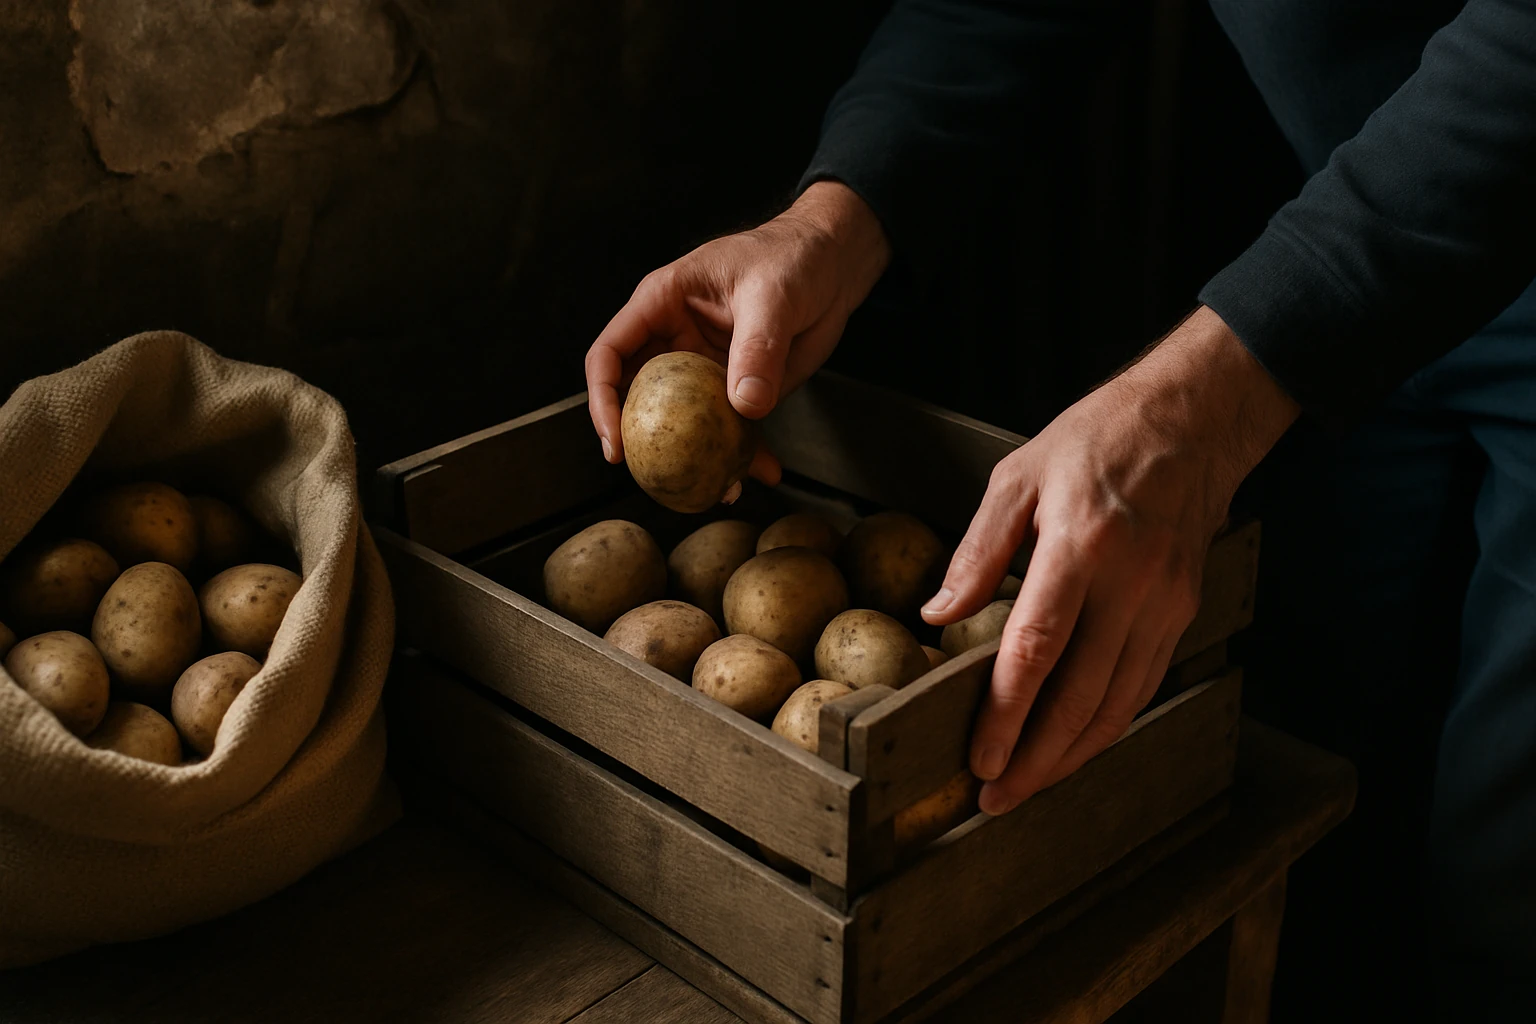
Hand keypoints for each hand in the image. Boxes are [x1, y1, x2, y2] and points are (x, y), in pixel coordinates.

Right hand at [585, 181, 890, 483]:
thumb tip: (746, 404)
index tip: (617, 441)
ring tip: (719, 488)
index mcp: (662, 304)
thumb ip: (757, 348)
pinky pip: (730, 426)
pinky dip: (742, 452)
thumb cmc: (792, 256)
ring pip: (685, 421)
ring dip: (697, 456)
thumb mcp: (772, 295)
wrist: (834, 264)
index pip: (611, 354)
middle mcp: (675, 339)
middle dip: (646, 442)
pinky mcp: (737, 387)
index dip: (603, 400)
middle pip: (640, 397)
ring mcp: (705, 366)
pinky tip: (759, 471)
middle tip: (660, 477)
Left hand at [922, 307, 1299, 814]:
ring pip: (1119, 703)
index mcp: (1082, 546)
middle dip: (1035, 758)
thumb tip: (936, 615)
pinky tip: (1073, 746)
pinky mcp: (1184, 611)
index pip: (1037, 650)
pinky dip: (1107, 725)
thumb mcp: (1019, 475)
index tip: (980, 759)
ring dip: (1072, 756)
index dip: (1007, 714)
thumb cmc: (1096, 441)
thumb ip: (977, 551)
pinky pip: (1143, 684)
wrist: (1193, 420)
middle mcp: (1132, 584)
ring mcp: (1166, 603)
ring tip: (1028, 787)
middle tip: (994, 798)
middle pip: (1081, 696)